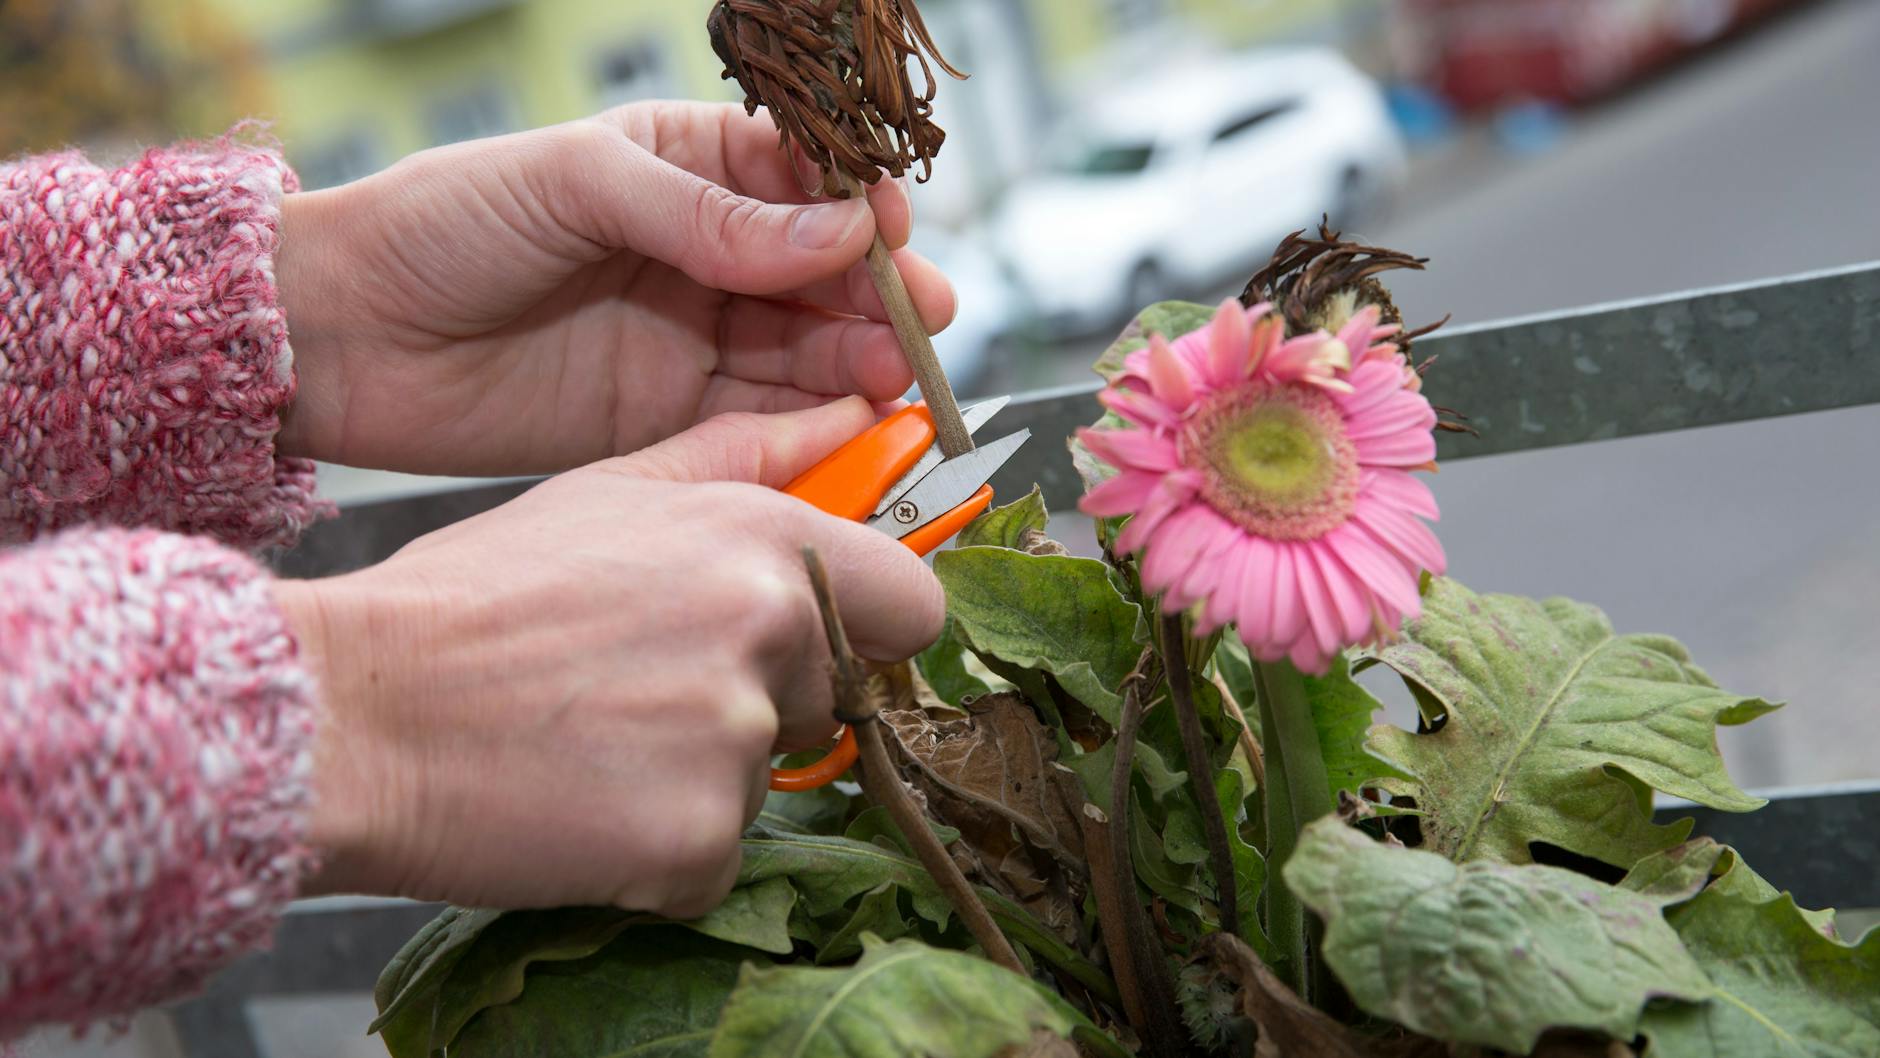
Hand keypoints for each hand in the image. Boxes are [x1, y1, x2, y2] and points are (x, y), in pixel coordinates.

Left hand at [275, 101, 955, 475]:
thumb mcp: (578, 183)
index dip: (859, 208)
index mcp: (687, 164)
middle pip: (824, 273)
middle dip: (878, 295)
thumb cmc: (442, 224)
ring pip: (808, 349)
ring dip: (862, 360)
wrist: (344, 336)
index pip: (807, 179)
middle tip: (917, 323)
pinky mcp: (669, 415)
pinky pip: (763, 418)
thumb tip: (839, 230)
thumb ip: (709, 214)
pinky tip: (853, 420)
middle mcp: (705, 250)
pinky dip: (815, 423)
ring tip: (899, 375)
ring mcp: (691, 334)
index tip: (890, 237)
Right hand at [276, 399, 943, 915]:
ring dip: (702, 778)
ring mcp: (736, 738)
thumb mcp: (605, 493)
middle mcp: (768, 629)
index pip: (913, 607)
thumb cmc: (470, 601)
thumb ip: (739, 457)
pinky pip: (715, 856)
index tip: (826, 649)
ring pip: (769, 780)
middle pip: (837, 700)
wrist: (355, 712)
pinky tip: (580, 804)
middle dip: (765, 705)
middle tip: (646, 694)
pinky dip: (660, 849)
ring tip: (596, 742)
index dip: (870, 634)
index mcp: (761, 538)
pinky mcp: (696, 838)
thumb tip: (850, 418)